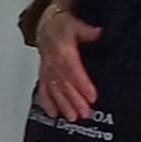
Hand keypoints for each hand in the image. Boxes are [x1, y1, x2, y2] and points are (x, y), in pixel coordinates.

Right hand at [36, 0, 100, 119]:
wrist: (46, 25)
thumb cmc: (62, 25)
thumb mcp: (75, 24)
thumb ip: (87, 31)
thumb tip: (98, 33)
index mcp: (62, 49)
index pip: (72, 69)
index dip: (82, 84)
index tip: (91, 96)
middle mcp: (52, 61)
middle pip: (64, 83)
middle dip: (74, 100)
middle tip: (85, 112)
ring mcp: (47, 69)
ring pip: (54, 89)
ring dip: (63, 104)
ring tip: (73, 117)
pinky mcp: (43, 74)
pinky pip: (43, 89)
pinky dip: (47, 102)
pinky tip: (53, 113)